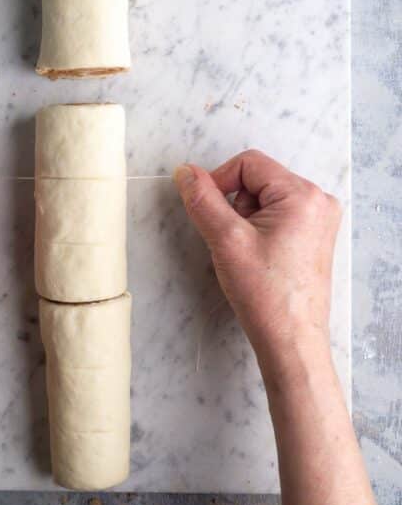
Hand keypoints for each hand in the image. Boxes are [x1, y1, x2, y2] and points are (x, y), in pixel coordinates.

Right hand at [174, 150, 340, 369]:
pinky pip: (277, 214)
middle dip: (235, 204)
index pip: (249, 163)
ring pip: (265, 197)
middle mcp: (318, 201)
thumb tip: (185, 172)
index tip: (208, 211)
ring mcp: (319, 219)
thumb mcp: (225, 239)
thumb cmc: (266, 295)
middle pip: (258, 179)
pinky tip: (258, 256)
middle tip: (234, 240)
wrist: (291, 342)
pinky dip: (258, 228)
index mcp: (303, 195)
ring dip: (245, 218)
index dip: (219, 180)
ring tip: (247, 252)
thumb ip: (202, 199)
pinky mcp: (314, 236)